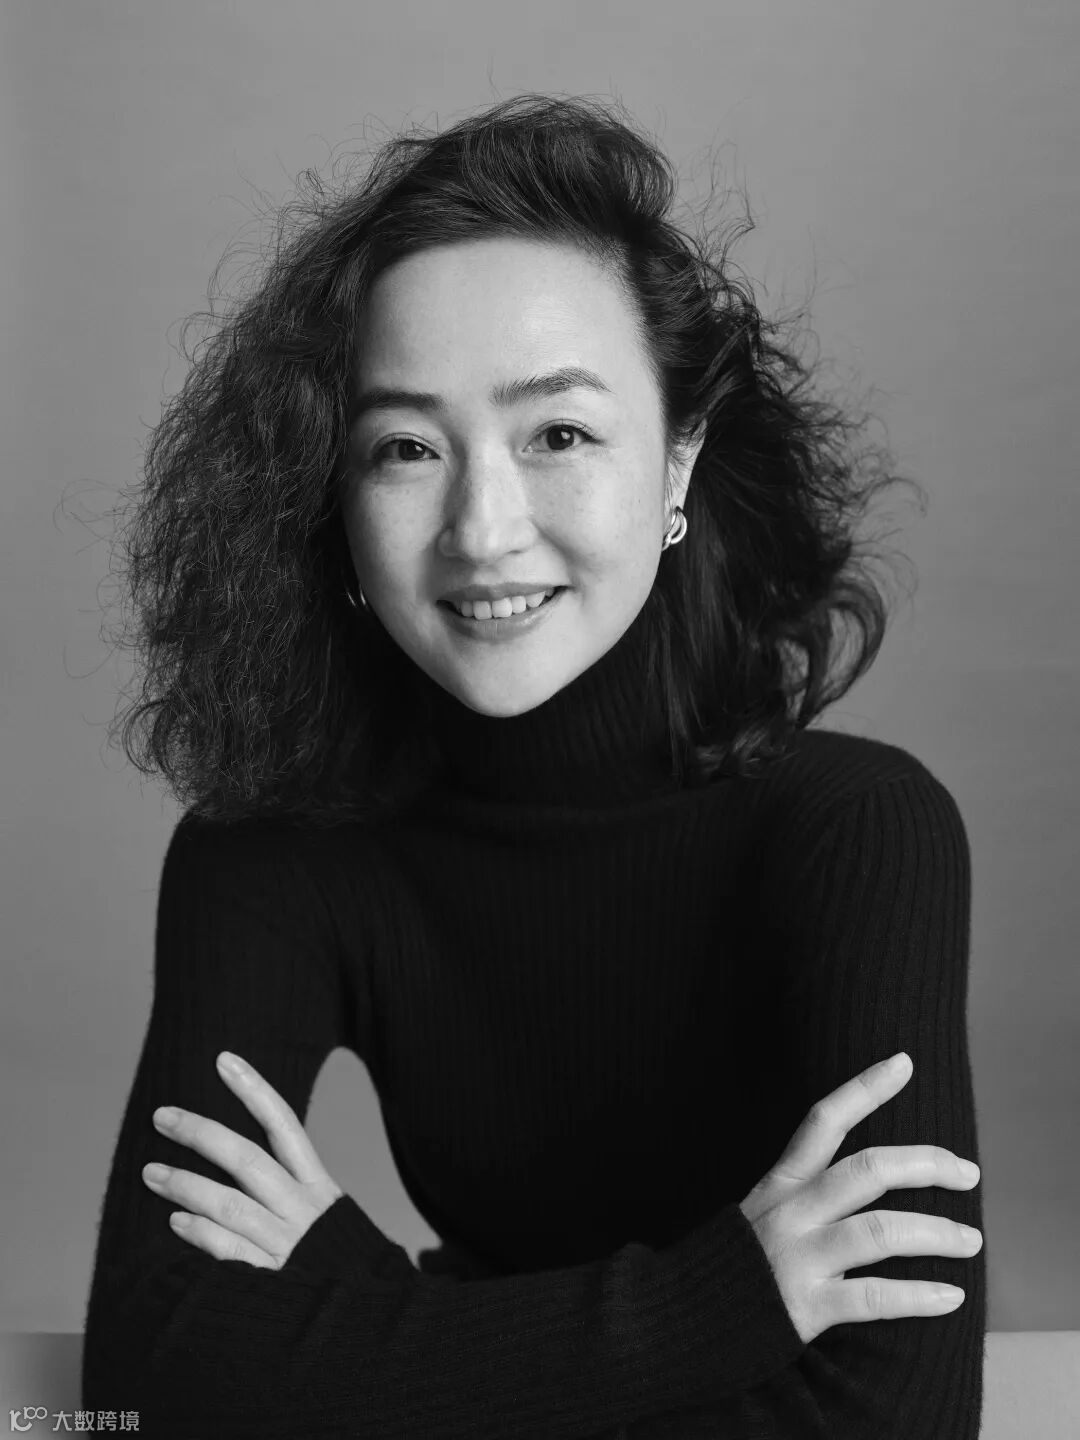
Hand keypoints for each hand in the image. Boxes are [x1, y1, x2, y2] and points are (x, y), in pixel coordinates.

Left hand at [141, 1051, 343, 1269]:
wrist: (365, 1322)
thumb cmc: (337, 1262)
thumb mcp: (328, 1216)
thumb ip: (292, 1190)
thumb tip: (240, 1159)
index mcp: (319, 1186)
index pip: (285, 1125)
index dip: (255, 1090)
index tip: (223, 1060)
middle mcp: (303, 1209)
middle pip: (247, 1160)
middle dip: (201, 1134)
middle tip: (162, 1116)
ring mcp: (287, 1244)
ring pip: (230, 1204)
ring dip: (186, 1185)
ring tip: (152, 1173)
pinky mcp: (272, 1279)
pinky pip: (229, 1250)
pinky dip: (201, 1234)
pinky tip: (176, 1222)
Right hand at [739, 1052, 982, 1343]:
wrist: (684, 1320)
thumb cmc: (737, 1265)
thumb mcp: (762, 1211)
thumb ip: (805, 1194)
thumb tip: (869, 1178)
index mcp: (781, 1183)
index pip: (824, 1120)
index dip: (865, 1088)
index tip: (904, 1062)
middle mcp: (792, 1211)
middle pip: (868, 1170)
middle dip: (927, 1166)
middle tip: (969, 1173)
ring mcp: (799, 1258)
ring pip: (880, 1231)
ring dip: (936, 1233)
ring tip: (971, 1239)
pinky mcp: (806, 1307)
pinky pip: (874, 1298)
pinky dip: (919, 1296)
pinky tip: (952, 1296)